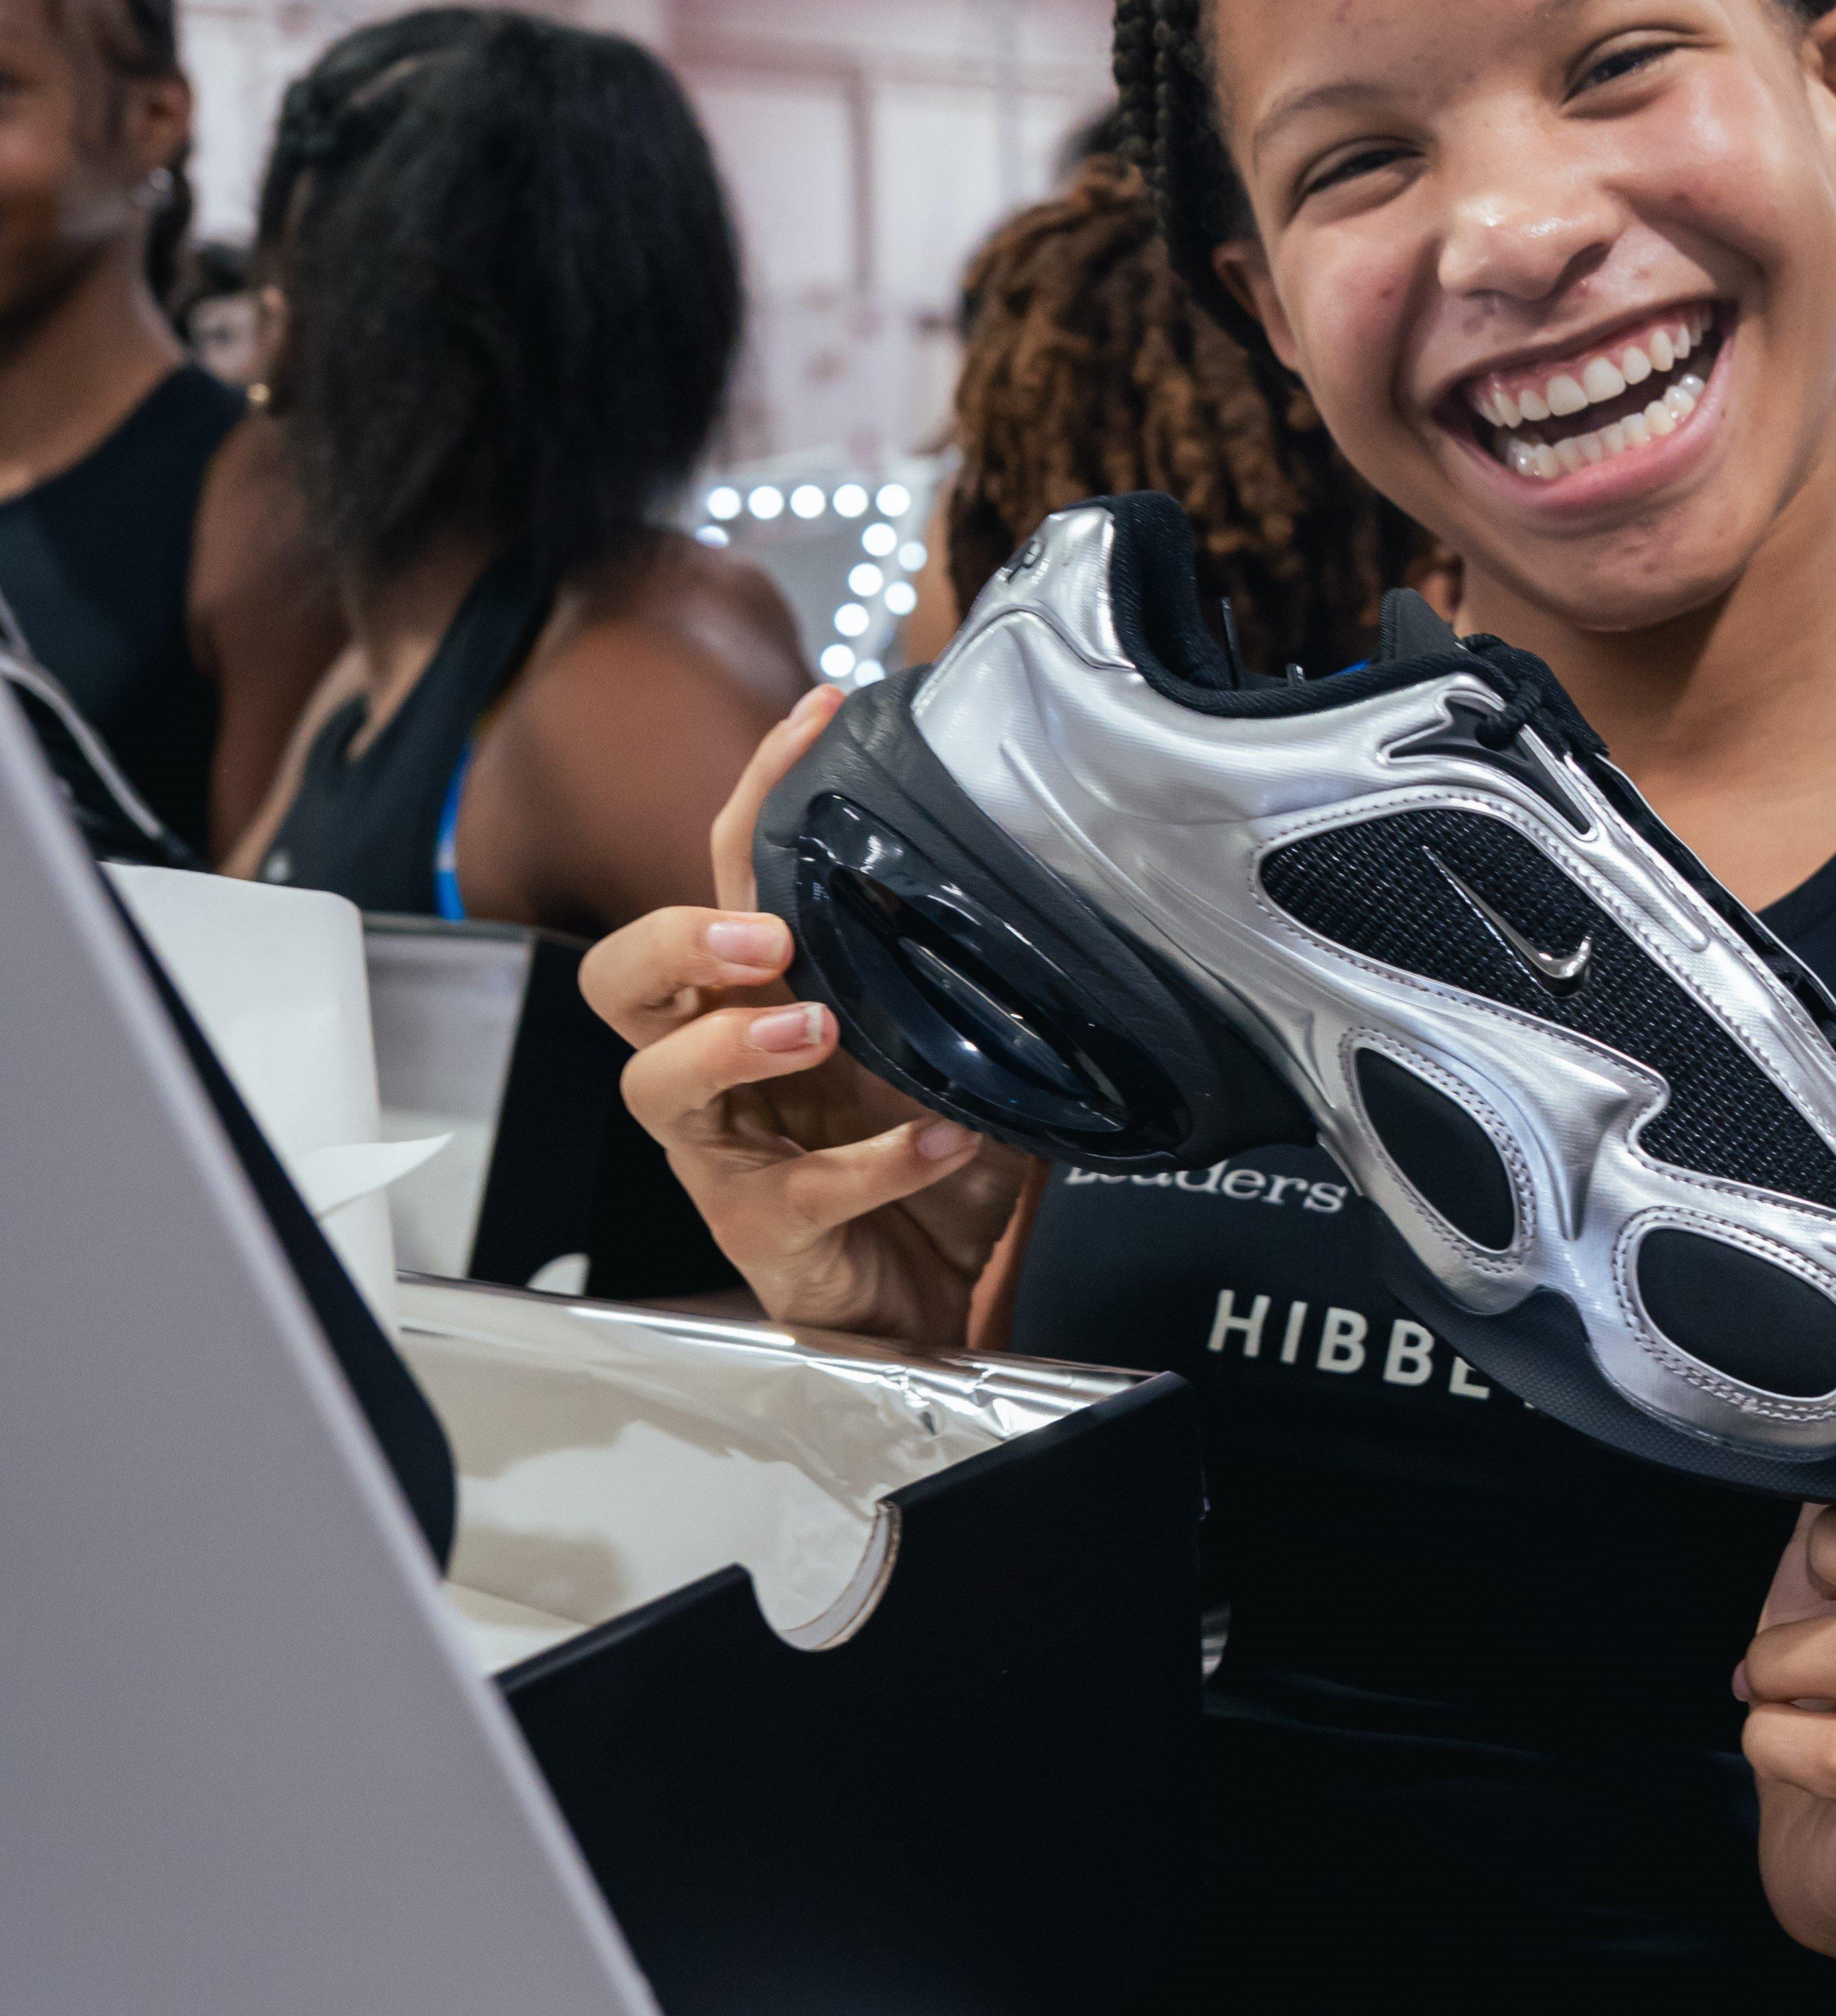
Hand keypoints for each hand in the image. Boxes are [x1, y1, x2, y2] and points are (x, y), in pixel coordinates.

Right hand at [578, 684, 1026, 1347]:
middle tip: (762, 933)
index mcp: (760, 998)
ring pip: (658, 1085)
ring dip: (734, 1043)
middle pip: (619, 979)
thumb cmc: (929, 1165)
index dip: (755, 792)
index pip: (725, 873)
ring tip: (818, 1025)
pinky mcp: (766, 1235)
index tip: (815, 716)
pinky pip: (798, 1193)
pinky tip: (941, 1140)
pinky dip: (877, 1162)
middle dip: (676, 939)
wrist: (946, 1299)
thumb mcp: (950, 1045)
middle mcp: (721, 1071)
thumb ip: (957, 971)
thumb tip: (1036, 876)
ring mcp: (730, 1156)